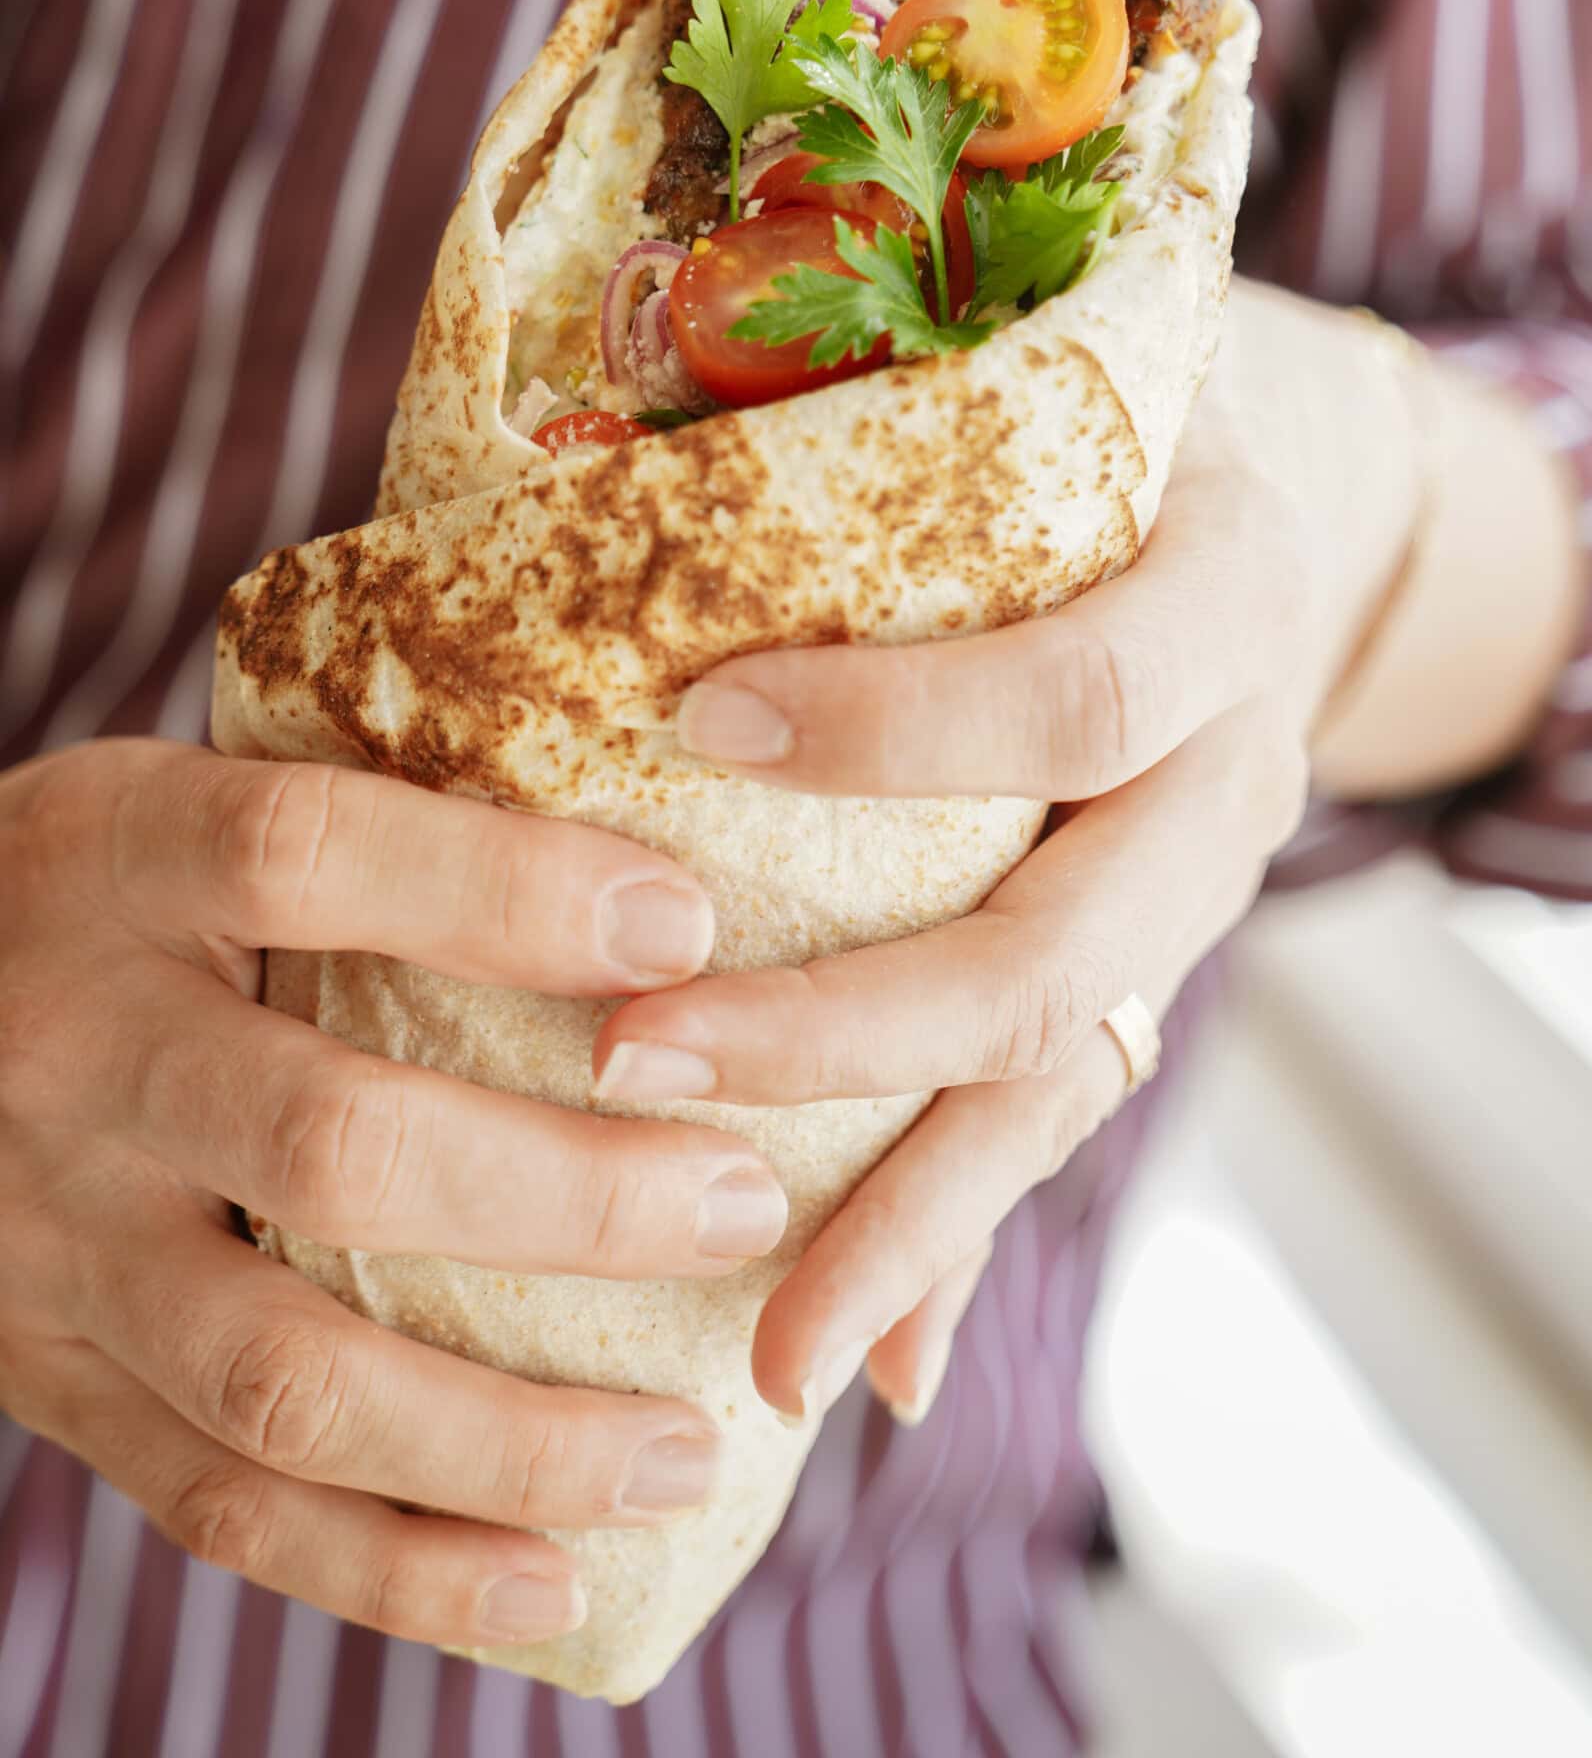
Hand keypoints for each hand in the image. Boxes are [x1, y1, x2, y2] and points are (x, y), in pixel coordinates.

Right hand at [0, 739, 787, 1647]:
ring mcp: (55, 1244)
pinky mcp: (55, 1384)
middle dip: (566, 1197)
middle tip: (742, 1204)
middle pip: (328, 1144)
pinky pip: (223, 1504)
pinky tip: (551, 1577)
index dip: (499, 892)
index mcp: (122, 863)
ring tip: (687, 1453)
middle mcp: (77, 1057)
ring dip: (510, 1437)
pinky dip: (396, 1565)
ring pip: (286, 1373)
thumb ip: (380, 819)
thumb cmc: (114, 887)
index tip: (688, 924)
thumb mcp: (191, 794)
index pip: (302, 857)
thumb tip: (658, 865)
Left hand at [593, 282, 1427, 1422]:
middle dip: (846, 1030)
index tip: (696, 725)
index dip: (900, 726)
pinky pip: (1064, 1113)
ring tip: (769, 1354)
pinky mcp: (1160, 965)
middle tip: (628, 1059)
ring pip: (1072, 1079)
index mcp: (1221, 595)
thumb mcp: (1052, 394)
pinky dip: (964, 1240)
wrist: (1277, 502)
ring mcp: (1208, 887)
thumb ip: (897, 439)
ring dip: (911, 1215)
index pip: (1078, 693)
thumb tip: (612, 464)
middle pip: (1065, 948)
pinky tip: (868, 1368)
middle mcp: (1238, 766)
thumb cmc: (1105, 422)